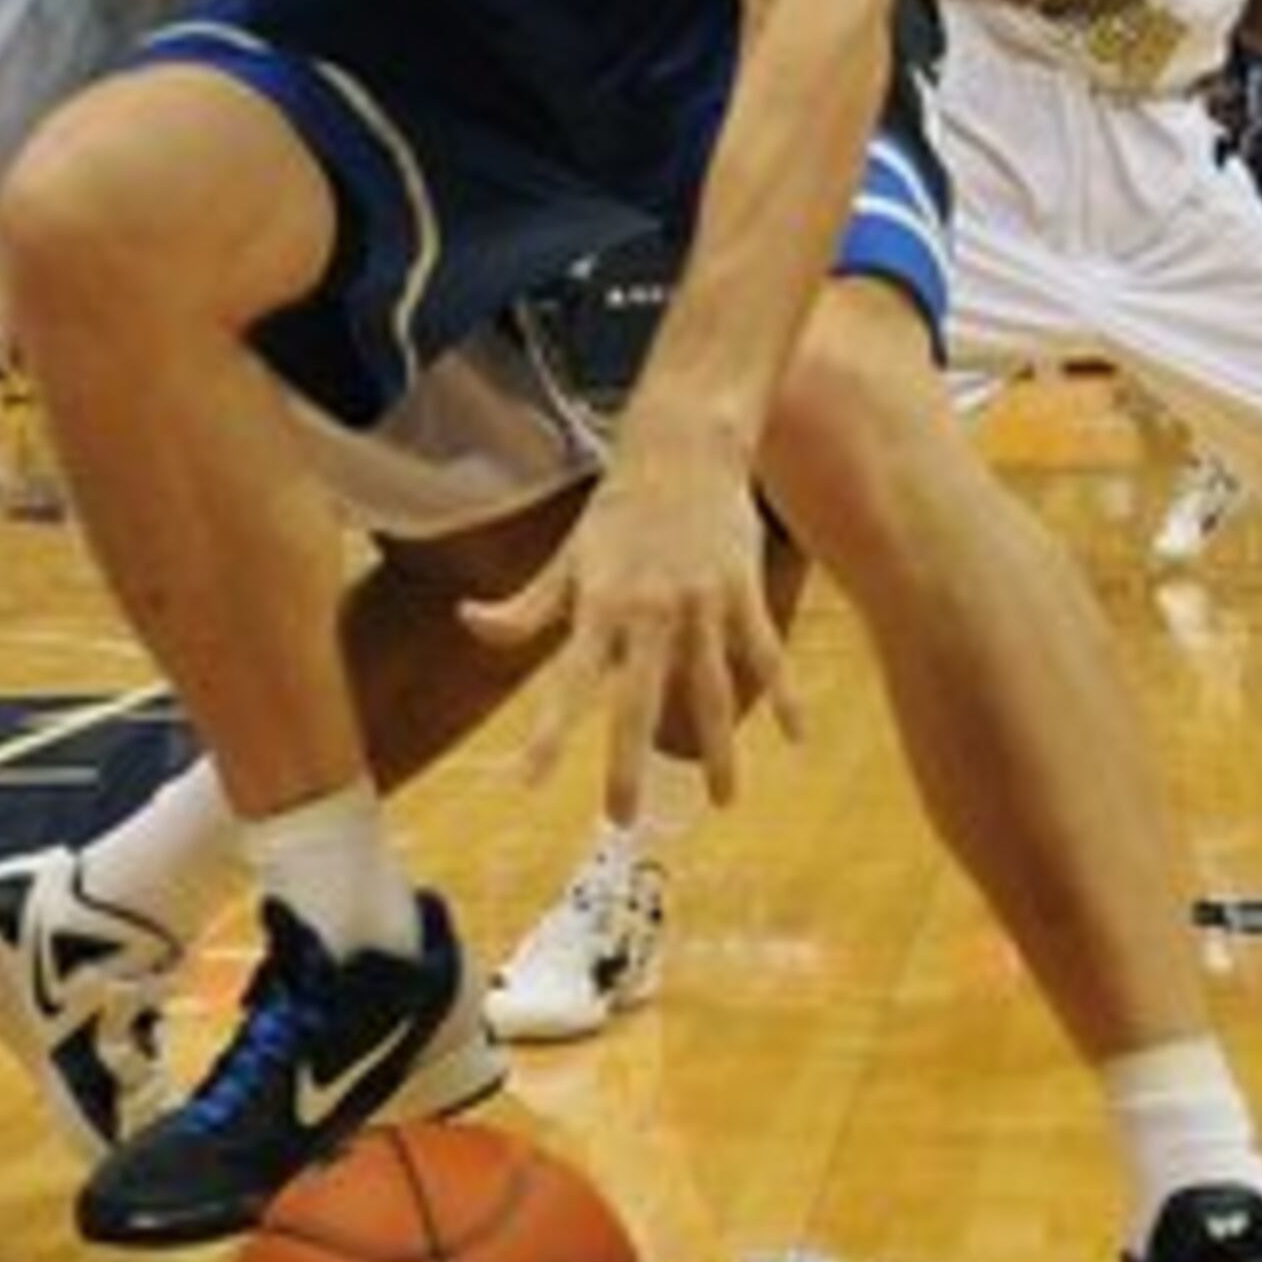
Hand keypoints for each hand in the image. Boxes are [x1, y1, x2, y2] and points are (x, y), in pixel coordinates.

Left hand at [460, 451, 800, 823]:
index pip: (567, 682)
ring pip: (712, 689)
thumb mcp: (567, 556)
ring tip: (722, 801)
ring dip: (720, 750)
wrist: (682, 442)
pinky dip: (783, 695)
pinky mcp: (742, 589)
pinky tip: (795, 737)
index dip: (548, 733)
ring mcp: (701, 602)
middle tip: (622, 819)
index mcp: (599, 603)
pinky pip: (765, 653)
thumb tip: (467, 622)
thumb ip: (525, 605)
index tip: (530, 781)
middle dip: (630, 764)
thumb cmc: (618, 505)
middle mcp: (649, 610)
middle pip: (639, 701)